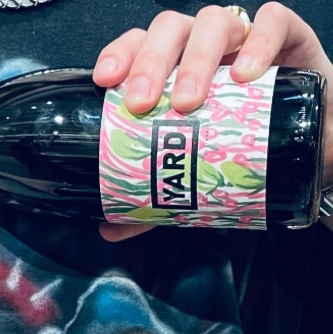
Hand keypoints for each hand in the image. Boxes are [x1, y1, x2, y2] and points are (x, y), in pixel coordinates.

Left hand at [92, 2, 332, 240]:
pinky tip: (244, 76)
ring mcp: (244, 42)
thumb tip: (109, 229)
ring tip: (189, 102)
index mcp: (175, 70)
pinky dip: (259, 42)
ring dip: (195, 58)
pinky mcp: (289, 41)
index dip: (121, 54)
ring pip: (213, 22)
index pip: (140, 45)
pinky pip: (274, 22)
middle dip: (151, 62)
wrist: (310, 150)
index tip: (105, 82)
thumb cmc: (243, 150)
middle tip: (142, 104)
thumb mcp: (194, 176)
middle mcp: (204, 50)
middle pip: (170, 30)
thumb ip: (153, 201)